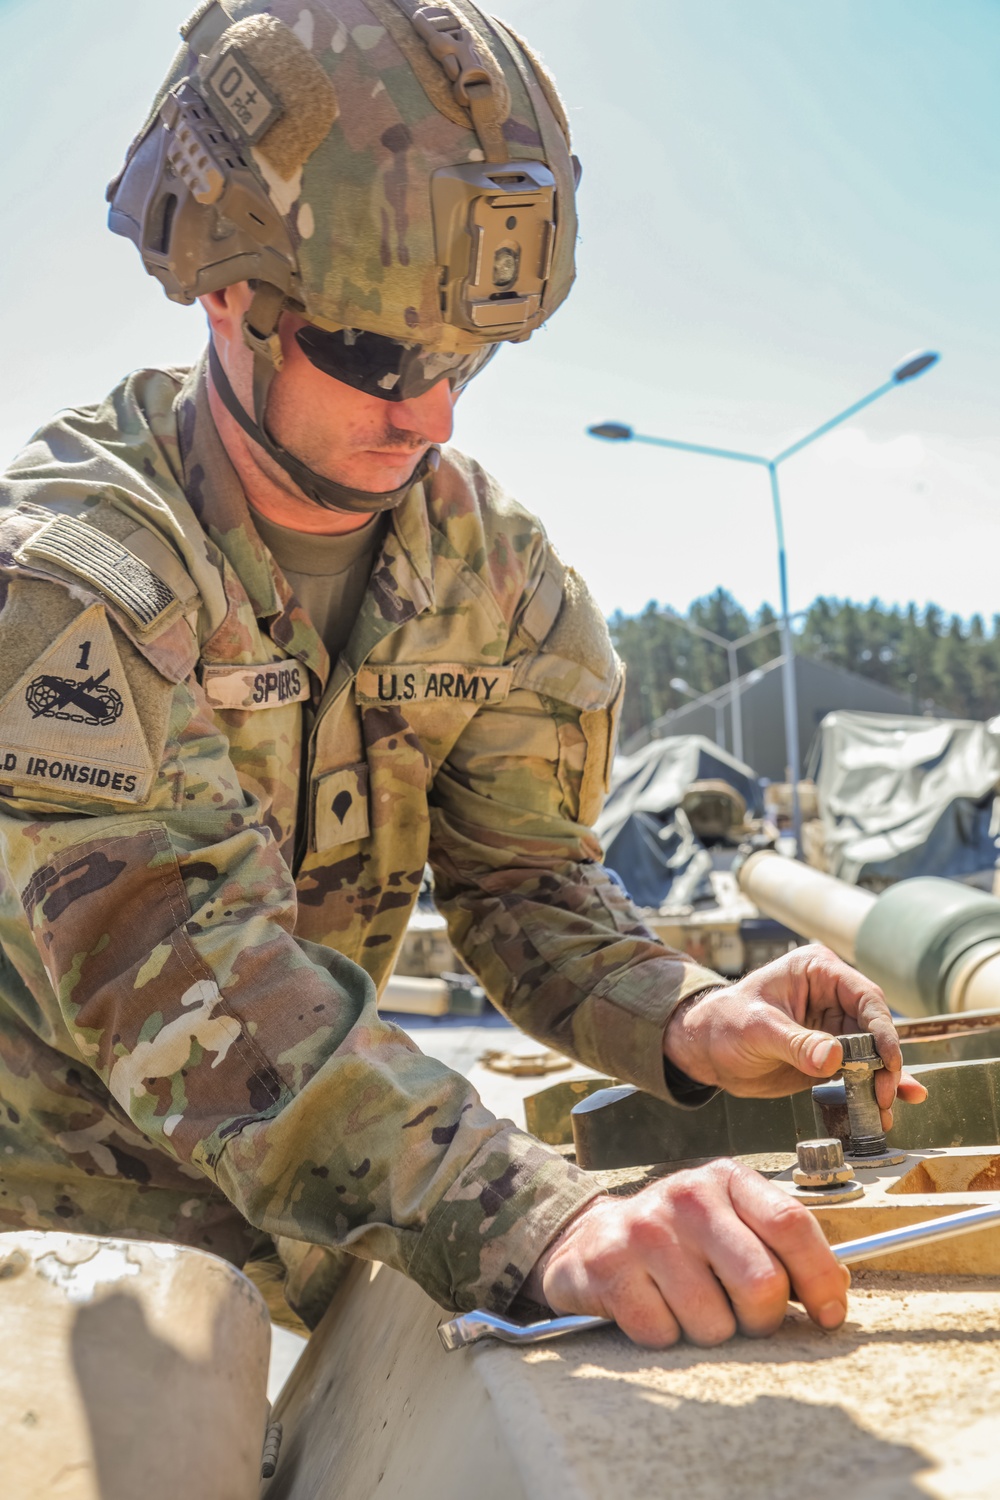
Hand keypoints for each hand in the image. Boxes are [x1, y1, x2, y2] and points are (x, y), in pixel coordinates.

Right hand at [525, 1159, 850, 1347]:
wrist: (590, 1238)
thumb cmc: (679, 1240)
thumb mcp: (731, 1222)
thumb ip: (781, 1247)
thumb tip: (836, 1291)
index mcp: (726, 1179)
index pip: (791, 1224)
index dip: (821, 1278)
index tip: (828, 1315)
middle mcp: (687, 1196)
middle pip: (761, 1283)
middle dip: (760, 1319)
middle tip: (743, 1316)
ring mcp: (645, 1230)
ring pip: (713, 1321)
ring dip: (709, 1331)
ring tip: (689, 1306)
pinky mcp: (609, 1267)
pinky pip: (663, 1334)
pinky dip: (665, 1337)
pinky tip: (653, 1307)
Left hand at [664, 944, 926, 1129]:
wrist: (706, 1049)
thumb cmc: (725, 1023)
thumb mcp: (758, 1029)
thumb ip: (796, 1043)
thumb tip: (833, 1058)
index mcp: (817, 972)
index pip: (864, 997)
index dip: (882, 1029)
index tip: (887, 1062)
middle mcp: (832, 997)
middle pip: (875, 1028)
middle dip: (886, 1062)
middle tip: (885, 1094)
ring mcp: (833, 1028)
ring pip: (873, 1053)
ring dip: (884, 1081)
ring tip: (886, 1110)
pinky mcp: (830, 1056)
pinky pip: (859, 1072)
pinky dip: (871, 1089)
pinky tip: (885, 1109)